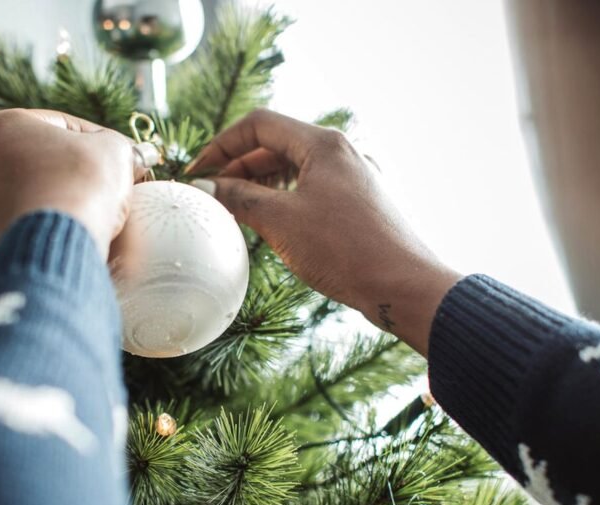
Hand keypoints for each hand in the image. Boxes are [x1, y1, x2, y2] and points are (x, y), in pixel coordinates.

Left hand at [0, 109, 142, 260]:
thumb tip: (135, 157)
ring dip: (65, 203)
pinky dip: (53, 232)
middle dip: (78, 174)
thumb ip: (121, 146)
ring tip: (99, 217)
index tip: (124, 158)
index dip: (101, 140)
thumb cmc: (83, 185)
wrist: (59, 247)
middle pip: (45, 164)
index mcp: (2, 127)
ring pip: (36, 199)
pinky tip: (79, 238)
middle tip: (112, 188)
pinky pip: (30, 232)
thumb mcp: (114, 149)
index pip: (64, 126)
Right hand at [190, 109, 461, 355]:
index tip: (197, 172)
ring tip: (232, 208)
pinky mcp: (358, 202)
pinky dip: (282, 198)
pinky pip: (310, 189)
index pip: (258, 124)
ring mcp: (352, 177)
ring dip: (258, 184)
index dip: (221, 145)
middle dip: (237, 167)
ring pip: (293, 168)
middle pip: (275, 145)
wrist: (402, 286)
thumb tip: (208, 187)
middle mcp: (341, 152)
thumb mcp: (280, 221)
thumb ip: (239, 197)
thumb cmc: (345, 250)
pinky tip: (267, 221)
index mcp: (323, 144)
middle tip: (210, 195)